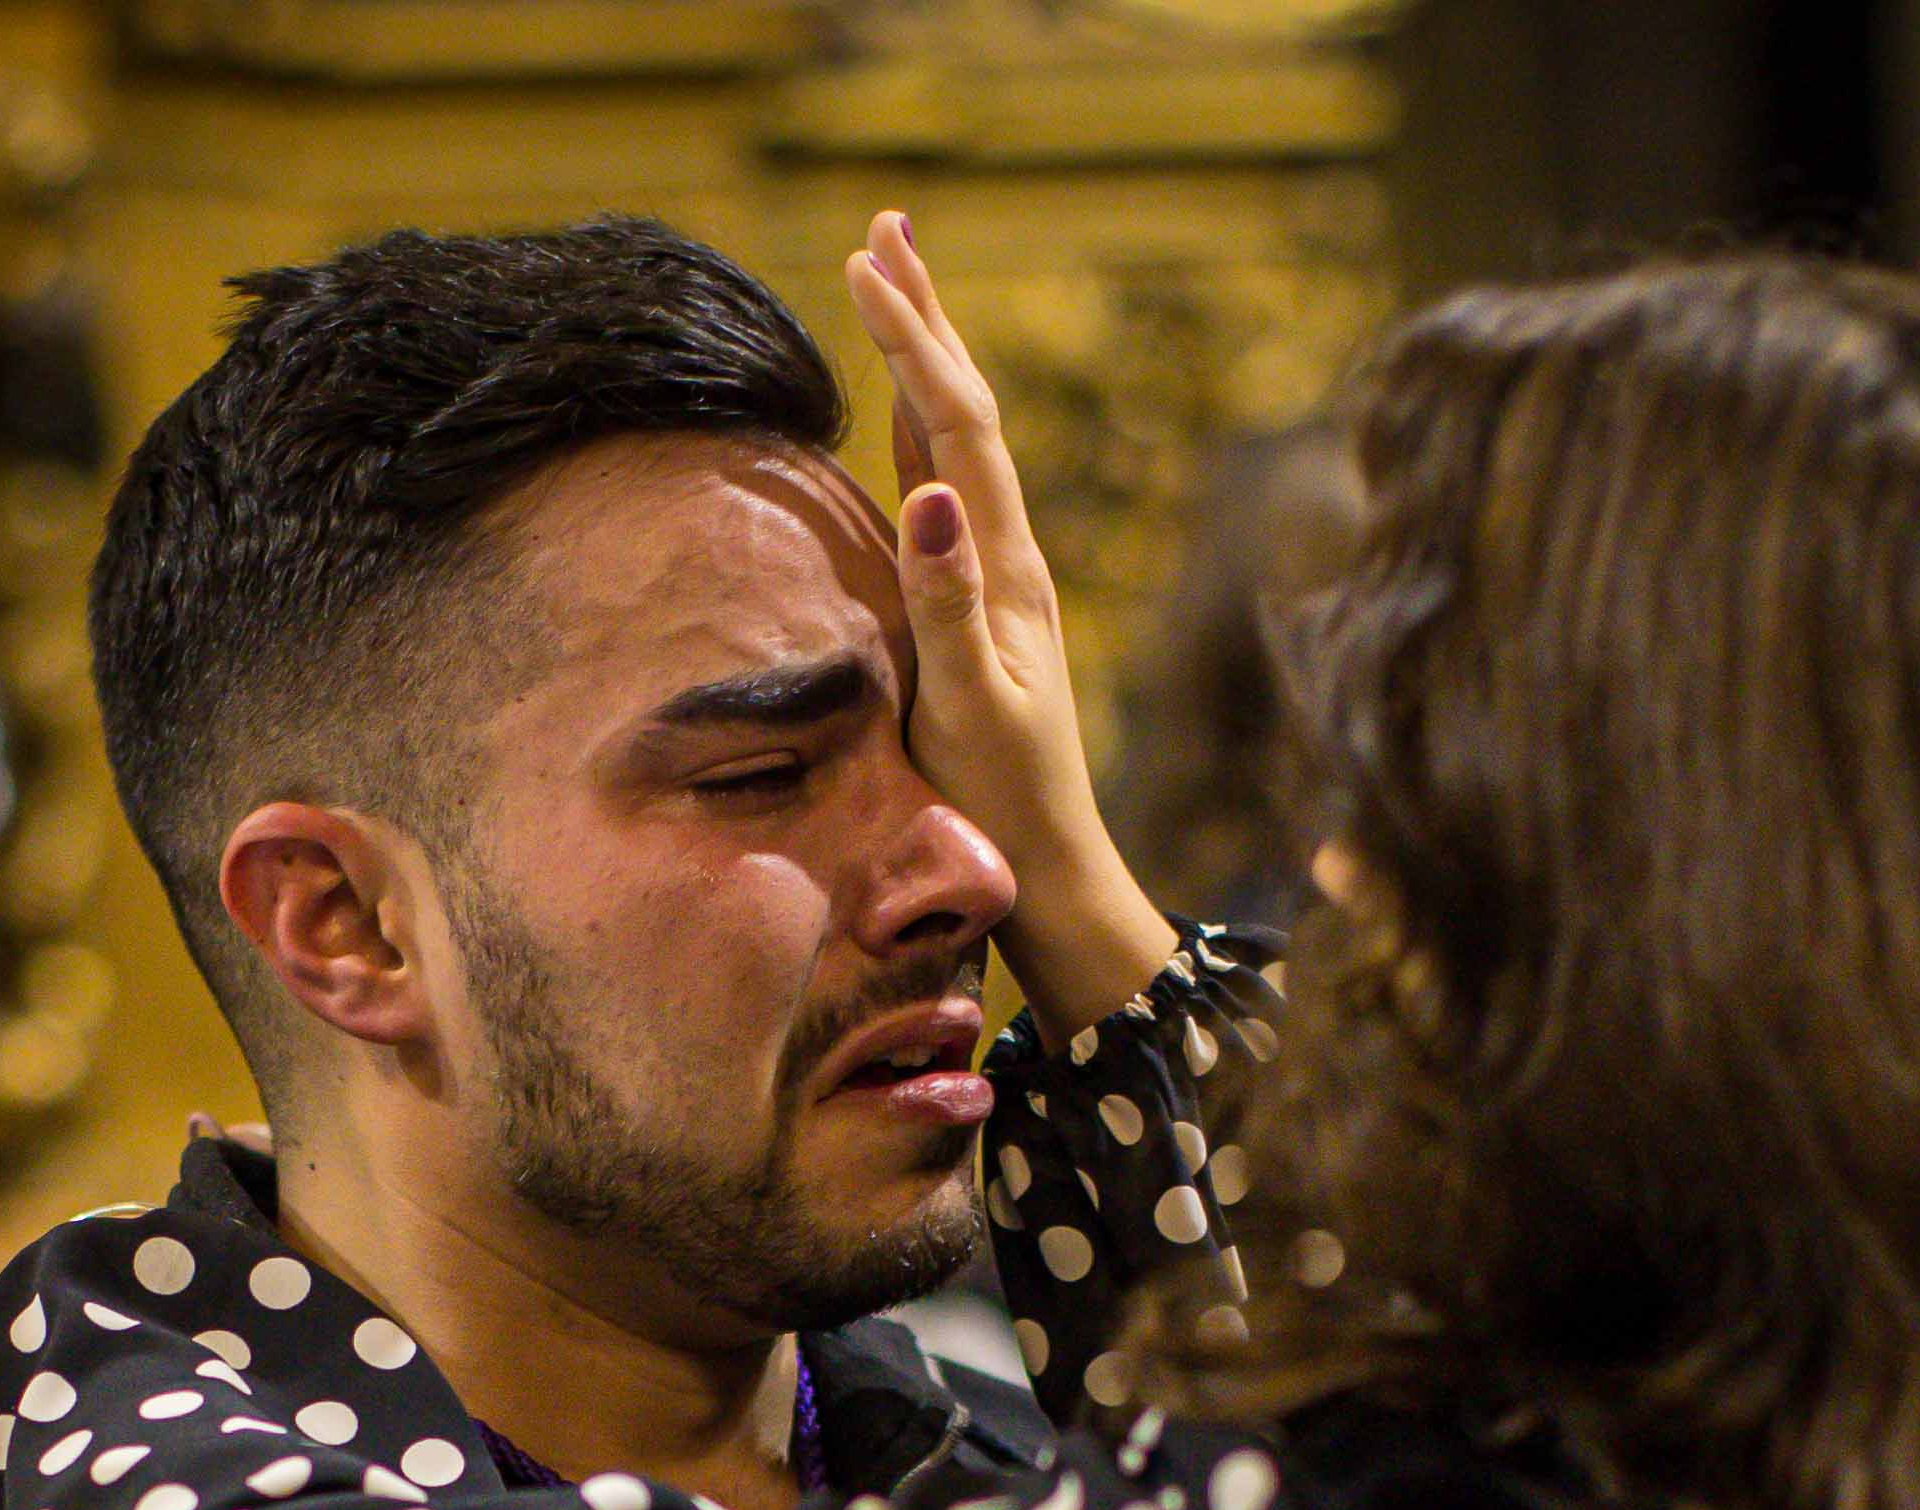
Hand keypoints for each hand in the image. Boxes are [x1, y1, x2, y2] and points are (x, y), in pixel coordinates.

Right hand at [844, 209, 1177, 1034]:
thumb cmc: (1003, 803)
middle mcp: (1007, 558)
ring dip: (924, 362)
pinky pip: (946, 494)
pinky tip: (907, 420)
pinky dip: (920, 432)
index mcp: (1006, 568)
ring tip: (894, 287)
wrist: (1052, 871)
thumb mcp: (969, 703)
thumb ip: (948, 599)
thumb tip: (929, 495)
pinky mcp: (981, 609)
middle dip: (925, 318)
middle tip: (890, 228)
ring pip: (956, 443)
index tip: (867, 263)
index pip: (959, 428)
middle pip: (965, 411)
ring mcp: (997, 580)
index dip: (915, 341)